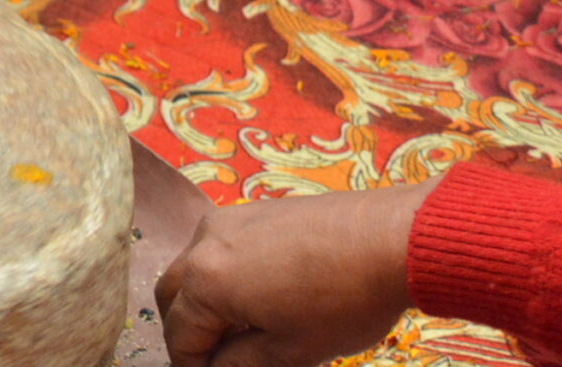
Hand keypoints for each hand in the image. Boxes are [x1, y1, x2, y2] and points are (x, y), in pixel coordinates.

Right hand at [156, 184, 430, 366]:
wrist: (390, 240)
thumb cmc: (342, 303)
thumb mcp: (292, 351)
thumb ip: (241, 365)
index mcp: (205, 282)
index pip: (179, 334)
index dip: (191, 365)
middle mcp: (202, 244)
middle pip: (172, 295)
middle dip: (187, 331)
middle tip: (217, 359)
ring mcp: (226, 221)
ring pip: (192, 268)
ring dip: (203, 301)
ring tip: (241, 329)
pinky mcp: (250, 211)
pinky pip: (217, 248)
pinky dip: (222, 276)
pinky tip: (261, 295)